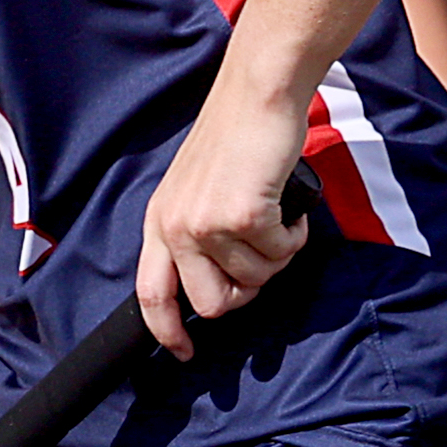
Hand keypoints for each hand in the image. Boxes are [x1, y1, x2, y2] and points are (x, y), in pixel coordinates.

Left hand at [137, 101, 315, 357]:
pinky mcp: (242, 216)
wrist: (258, 95)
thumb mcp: (196, 188)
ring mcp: (207, 223)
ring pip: (255, 280)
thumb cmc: (236, 138)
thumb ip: (196, 233)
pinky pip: (280, 253)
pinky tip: (290, 209)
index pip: (151, 294)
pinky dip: (294, 237)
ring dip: (277, 256)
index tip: (186, 352)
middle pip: (211, 304)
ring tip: (278, 219)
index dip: (168, 331)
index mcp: (160, 220)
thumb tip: (222, 281)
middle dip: (246, 293)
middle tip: (264, 261)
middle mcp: (176, 226)